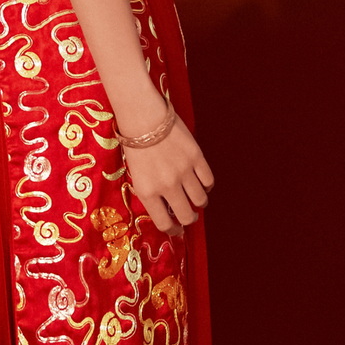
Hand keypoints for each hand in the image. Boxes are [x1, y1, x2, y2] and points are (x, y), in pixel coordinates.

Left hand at [123, 116, 213, 237]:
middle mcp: (166, 185)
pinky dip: (206, 184)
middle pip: (187, 215)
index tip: (177, 229)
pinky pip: (208, 180)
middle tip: (188, 213)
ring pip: (200, 200)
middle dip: (189, 218)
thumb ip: (151, 193)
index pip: (164, 223)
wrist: (142, 114)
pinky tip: (200, 180)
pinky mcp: (196, 157)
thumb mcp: (137, 173)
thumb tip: (167, 210)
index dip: (173, 230)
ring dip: (199, 201)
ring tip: (194, 195)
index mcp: (147, 191)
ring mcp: (183, 171)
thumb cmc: (135, 143)